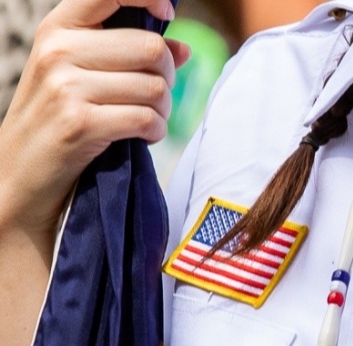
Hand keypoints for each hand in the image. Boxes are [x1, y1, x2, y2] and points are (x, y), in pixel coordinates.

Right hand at [0, 0, 188, 239]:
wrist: (18, 173)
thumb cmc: (57, 120)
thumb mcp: (79, 75)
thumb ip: (127, 55)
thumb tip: (183, 48)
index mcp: (57, 29)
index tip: (167, 14)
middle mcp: (58, 50)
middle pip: (151, 48)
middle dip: (167, 77)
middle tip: (154, 98)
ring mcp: (66, 86)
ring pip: (155, 87)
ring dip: (163, 110)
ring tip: (144, 121)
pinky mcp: (80, 123)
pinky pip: (147, 119)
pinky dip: (156, 132)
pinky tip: (143, 137)